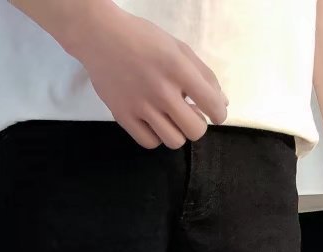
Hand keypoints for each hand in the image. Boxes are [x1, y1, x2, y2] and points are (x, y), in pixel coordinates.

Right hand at [66, 4, 227, 148]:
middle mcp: (161, 90)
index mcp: (178, 68)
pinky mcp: (123, 116)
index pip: (212, 104)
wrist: (101, 38)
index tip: (215, 114)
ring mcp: (141, 106)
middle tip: (189, 114)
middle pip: (195, 131)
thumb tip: (221, 103)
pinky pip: (150, 142)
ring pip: (174, 141)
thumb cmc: (143, 40)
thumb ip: (203, 75)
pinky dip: (156, 136)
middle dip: (198, 125)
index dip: (219, 114)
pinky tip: (154, 123)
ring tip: (170, 118)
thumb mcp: (178, 49)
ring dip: (177, 132)